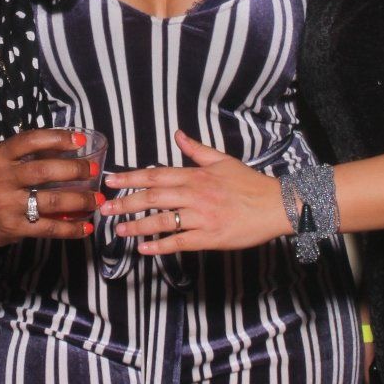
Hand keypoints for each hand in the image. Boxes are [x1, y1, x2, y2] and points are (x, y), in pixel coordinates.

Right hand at [0, 128, 100, 248]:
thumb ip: (20, 154)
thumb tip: (60, 148)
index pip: (31, 140)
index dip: (58, 138)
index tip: (80, 140)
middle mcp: (3, 179)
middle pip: (46, 171)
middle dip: (75, 169)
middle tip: (93, 171)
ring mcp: (8, 205)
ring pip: (52, 201)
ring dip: (80, 200)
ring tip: (96, 200)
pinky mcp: (14, 227)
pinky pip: (48, 228)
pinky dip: (70, 228)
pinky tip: (85, 227)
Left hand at [100, 128, 287, 253]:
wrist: (277, 205)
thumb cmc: (249, 183)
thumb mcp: (223, 161)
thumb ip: (197, 149)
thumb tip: (178, 135)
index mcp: (196, 175)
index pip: (156, 175)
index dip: (131, 178)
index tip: (111, 181)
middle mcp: (196, 195)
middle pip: (153, 198)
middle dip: (127, 203)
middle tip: (106, 209)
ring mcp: (202, 217)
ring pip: (163, 221)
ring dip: (138, 226)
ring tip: (120, 230)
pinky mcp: (211, 238)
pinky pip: (180, 242)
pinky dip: (161, 246)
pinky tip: (145, 249)